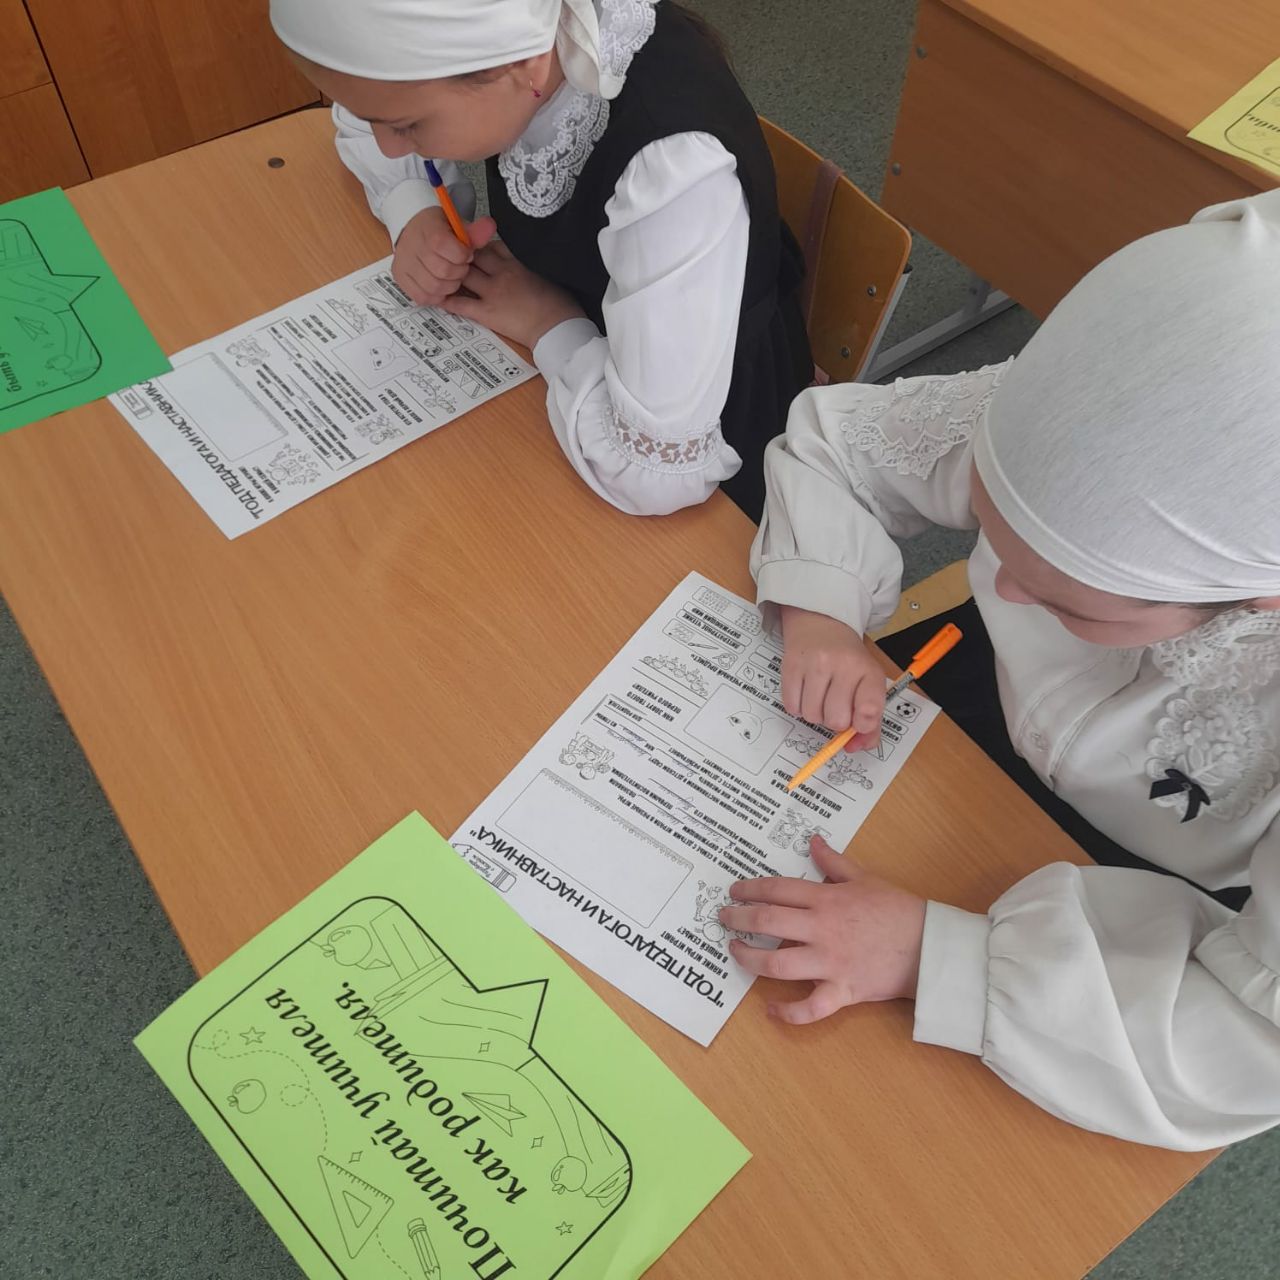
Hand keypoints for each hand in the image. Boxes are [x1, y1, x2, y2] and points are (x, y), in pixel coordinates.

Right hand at [392, 208, 497, 306]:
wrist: (412, 227)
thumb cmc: (438, 228)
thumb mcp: (456, 225)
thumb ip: (474, 231)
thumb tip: (489, 226)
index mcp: (428, 230)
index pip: (449, 248)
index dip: (463, 255)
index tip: (465, 253)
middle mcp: (412, 247)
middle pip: (443, 271)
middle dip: (458, 272)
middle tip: (460, 267)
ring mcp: (404, 264)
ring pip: (434, 287)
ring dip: (449, 286)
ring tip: (451, 277)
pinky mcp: (401, 278)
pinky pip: (422, 297)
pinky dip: (436, 295)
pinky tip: (441, 286)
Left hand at [444, 240, 584, 348]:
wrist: (558, 327)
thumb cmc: (561, 305)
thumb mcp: (548, 275)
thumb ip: (533, 266)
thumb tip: (529, 264)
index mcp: (518, 262)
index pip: (493, 246)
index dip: (481, 246)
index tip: (475, 247)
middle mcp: (502, 273)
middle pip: (474, 257)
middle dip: (462, 257)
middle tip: (452, 259)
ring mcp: (492, 293)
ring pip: (464, 276)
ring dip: (451, 274)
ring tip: (442, 275)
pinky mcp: (487, 313)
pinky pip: (461, 304)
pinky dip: (448, 301)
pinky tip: (438, 298)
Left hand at [719, 836, 925, 1023]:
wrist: (929, 946)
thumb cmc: (897, 910)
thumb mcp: (865, 878)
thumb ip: (834, 862)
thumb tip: (814, 841)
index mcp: (826, 899)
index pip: (777, 889)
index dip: (750, 889)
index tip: (734, 892)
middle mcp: (821, 929)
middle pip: (767, 922)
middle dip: (738, 920)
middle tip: (724, 919)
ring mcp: (829, 962)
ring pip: (777, 964)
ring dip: (749, 960)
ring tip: (735, 954)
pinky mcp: (842, 991)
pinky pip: (810, 1008)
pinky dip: (787, 1012)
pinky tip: (769, 1009)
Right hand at [779, 605, 884, 747]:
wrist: (822, 622)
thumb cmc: (848, 659)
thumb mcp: (868, 681)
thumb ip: (870, 718)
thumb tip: (857, 747)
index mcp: (868, 671)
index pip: (870, 709)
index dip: (863, 726)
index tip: (859, 723)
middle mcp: (842, 665)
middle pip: (836, 720)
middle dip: (836, 721)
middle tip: (837, 705)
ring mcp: (814, 664)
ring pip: (812, 716)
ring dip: (816, 714)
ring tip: (821, 696)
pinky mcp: (791, 666)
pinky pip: (792, 707)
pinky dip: (799, 707)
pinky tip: (806, 692)